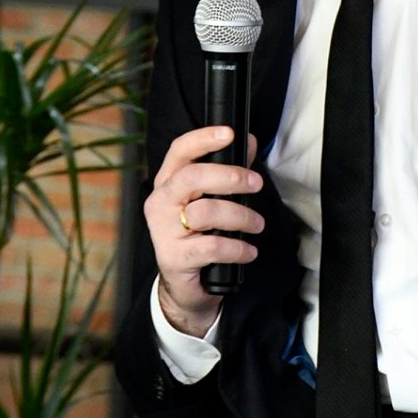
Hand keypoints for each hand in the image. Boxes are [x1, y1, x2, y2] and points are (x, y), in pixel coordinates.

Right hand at [146, 126, 261, 335]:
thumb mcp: (212, 199)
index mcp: (168, 182)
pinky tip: (249, 251)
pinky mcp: (174, 258)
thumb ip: (229, 170)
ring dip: (240, 216)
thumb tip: (250, 142)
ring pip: (205, 212)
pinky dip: (237, 248)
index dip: (203, 138)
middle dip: (229, 177)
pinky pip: (211, 247)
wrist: (185, 284)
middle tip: (256, 184)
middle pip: (191, 176)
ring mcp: (163, 231)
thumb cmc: (199, 234)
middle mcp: (160, 202)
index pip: (179, 151)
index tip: (229, 133)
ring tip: (257, 224)